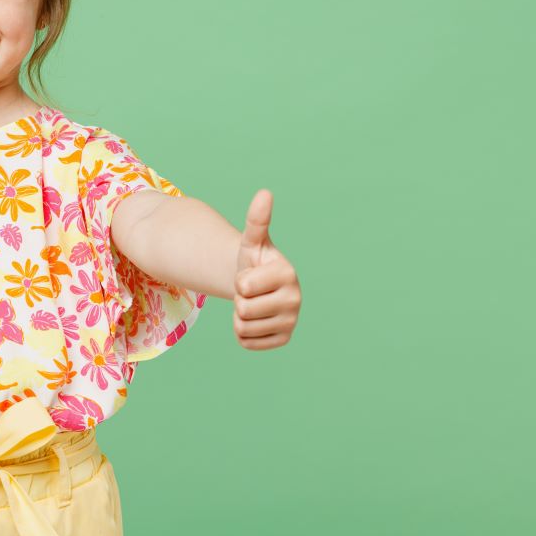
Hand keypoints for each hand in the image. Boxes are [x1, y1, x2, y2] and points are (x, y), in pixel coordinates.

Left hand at [233, 189, 300, 349]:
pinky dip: (243, 333)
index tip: (251, 275)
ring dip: (239, 316)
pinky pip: (247, 343)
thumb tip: (264, 193)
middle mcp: (296, 300)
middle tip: (251, 292)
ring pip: (243, 328)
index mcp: (287, 273)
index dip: (239, 280)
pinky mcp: (283, 339)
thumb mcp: (251, 241)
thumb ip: (256, 220)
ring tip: (253, 303)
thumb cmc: (253, 261)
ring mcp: (292, 322)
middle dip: (239, 299)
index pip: (242, 287)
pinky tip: (255, 319)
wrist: (257, 286)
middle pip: (243, 309)